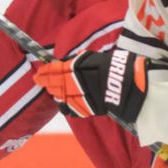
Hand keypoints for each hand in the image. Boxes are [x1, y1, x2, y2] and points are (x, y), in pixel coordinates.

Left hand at [33, 50, 148, 126]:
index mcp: (76, 69)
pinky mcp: (87, 108)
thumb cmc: (115, 67)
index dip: (46, 71)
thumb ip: (82, 60)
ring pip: (62, 96)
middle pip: (56, 83)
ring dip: (55, 93)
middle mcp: (75, 83)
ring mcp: (80, 97)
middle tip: (39, 80)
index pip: (56, 70)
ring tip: (50, 90)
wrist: (128, 85)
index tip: (39, 72)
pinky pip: (72, 109)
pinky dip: (66, 106)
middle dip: (47, 82)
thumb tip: (70, 62)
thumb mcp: (97, 58)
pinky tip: (63, 103)